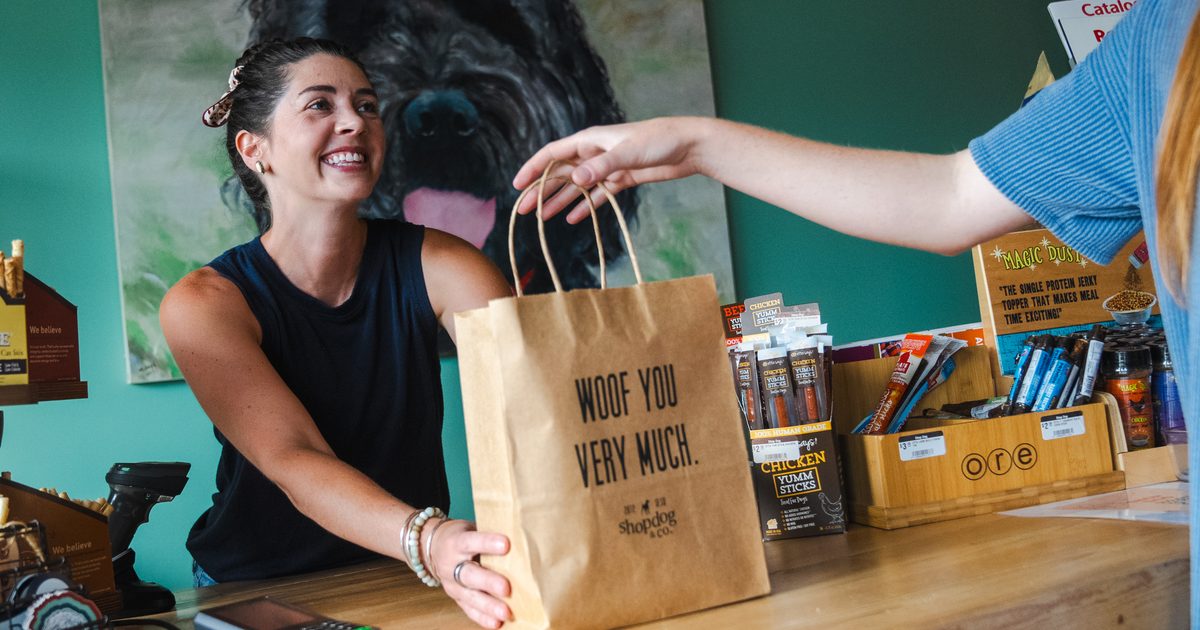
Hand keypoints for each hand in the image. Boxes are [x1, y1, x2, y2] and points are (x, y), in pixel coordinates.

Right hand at [427, 519, 511, 628]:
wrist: (433, 547)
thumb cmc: (462, 536)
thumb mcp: (471, 528)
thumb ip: (489, 535)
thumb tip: (520, 539)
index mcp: (456, 542)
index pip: (471, 541)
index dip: (487, 543)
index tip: (506, 544)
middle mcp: (451, 565)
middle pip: (469, 574)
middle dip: (489, 582)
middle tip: (507, 588)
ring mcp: (452, 584)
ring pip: (470, 596)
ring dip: (488, 606)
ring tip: (506, 613)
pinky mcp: (456, 597)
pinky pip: (468, 609)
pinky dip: (482, 618)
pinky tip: (497, 623)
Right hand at [511, 117, 709, 223]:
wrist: (689, 146)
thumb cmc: (659, 141)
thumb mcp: (628, 152)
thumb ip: (602, 166)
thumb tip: (576, 178)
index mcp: (590, 140)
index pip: (553, 154)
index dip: (533, 168)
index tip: (517, 185)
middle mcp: (595, 153)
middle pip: (561, 173)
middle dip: (542, 190)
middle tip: (525, 210)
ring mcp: (608, 167)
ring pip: (577, 186)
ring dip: (560, 200)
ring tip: (543, 217)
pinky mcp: (622, 179)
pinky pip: (597, 195)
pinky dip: (585, 206)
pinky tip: (574, 219)